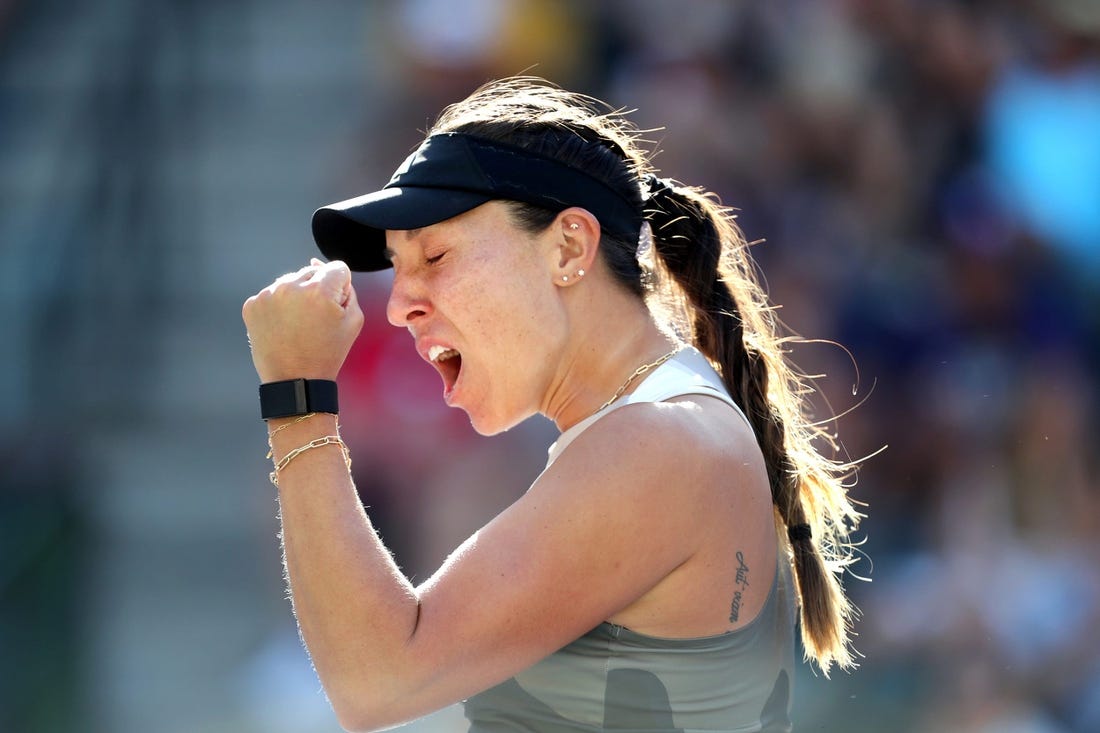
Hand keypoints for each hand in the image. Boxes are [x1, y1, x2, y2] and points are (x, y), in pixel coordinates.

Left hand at [243, 258, 363, 382]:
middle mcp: (290, 287)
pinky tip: (284, 326)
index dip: (341, 287)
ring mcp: (267, 295)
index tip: (333, 308)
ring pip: (290, 281)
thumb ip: (348, 288)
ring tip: (299, 324)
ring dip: (296, 296)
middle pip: (312, 271)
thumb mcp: (354, 320)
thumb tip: (320, 263)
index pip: (337, 268)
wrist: (296, 381)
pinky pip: (271, 294)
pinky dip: (278, 306)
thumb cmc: (328, 352)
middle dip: (317, 289)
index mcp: (319, 289)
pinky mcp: (252, 305)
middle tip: (316, 320)